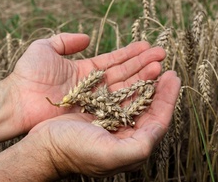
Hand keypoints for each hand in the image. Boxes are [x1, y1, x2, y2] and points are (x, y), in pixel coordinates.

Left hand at [8, 33, 165, 133]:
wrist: (18, 102)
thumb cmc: (29, 75)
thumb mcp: (44, 48)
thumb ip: (65, 40)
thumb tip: (86, 38)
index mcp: (86, 70)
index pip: (113, 60)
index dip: (130, 53)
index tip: (147, 46)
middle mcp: (94, 86)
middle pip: (123, 73)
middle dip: (142, 64)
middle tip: (161, 55)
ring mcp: (95, 100)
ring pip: (124, 87)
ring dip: (142, 77)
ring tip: (159, 67)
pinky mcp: (94, 113)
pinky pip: (116, 103)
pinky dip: (131, 95)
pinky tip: (147, 87)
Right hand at [28, 70, 180, 177]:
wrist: (44, 146)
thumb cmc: (74, 151)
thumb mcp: (110, 155)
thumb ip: (139, 146)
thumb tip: (158, 128)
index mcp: (131, 145)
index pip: (158, 120)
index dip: (168, 98)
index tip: (173, 77)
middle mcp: (124, 133)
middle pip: (148, 106)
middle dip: (157, 85)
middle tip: (164, 65)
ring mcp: (111, 120)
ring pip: (133, 96)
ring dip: (143, 78)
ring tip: (151, 62)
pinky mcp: (98, 110)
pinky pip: (117, 92)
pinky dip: (125, 80)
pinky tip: (130, 69)